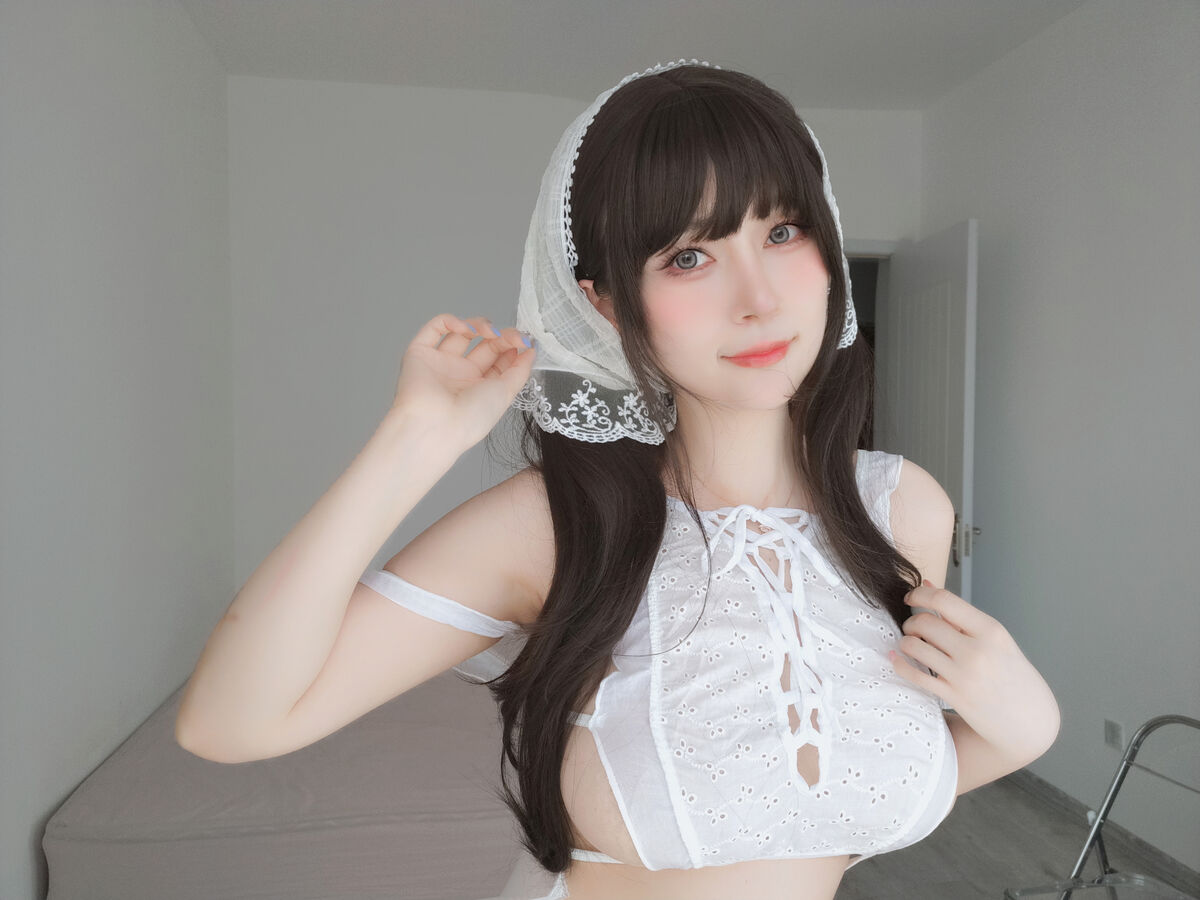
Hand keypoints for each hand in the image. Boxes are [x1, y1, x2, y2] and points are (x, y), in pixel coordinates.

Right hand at [391, 313, 536, 449]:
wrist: (436, 425)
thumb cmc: (472, 417)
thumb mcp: (506, 393)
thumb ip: (520, 370)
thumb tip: (532, 350)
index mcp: (480, 388)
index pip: (500, 360)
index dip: (513, 347)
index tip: (525, 341)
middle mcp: (461, 375)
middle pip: (484, 345)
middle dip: (501, 336)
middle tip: (512, 335)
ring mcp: (440, 363)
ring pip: (461, 333)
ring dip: (479, 325)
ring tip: (489, 332)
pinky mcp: (420, 353)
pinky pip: (435, 329)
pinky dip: (451, 321)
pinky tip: (466, 329)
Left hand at [890, 581, 1060, 762]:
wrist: (1030, 720)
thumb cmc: (1010, 673)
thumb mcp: (995, 640)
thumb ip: (959, 615)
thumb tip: (926, 585)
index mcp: (991, 630)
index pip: (945, 600)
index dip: (920, 594)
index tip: (910, 597)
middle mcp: (977, 651)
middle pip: (925, 622)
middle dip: (911, 622)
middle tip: (912, 627)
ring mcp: (964, 675)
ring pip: (915, 646)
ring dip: (906, 642)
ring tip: (910, 644)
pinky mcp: (954, 696)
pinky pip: (915, 675)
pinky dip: (900, 663)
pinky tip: (897, 658)